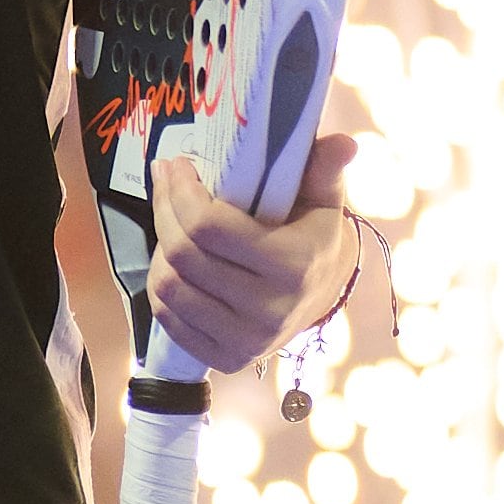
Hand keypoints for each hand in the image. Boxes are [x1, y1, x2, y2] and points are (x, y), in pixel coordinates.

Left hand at [147, 131, 358, 371]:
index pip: (211, 228)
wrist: (319, 295)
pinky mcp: (226, 360)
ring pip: (170, 287)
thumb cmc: (313, 235)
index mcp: (293, 266)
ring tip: (169, 217)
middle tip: (164, 179)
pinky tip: (171, 258)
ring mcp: (246, 342)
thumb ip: (325, 168)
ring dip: (159, 245)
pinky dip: (161, 284)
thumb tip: (344, 143)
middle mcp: (269, 311)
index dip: (183, 192)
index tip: (178, 165)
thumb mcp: (323, 199)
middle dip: (165, 209)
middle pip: (184, 254)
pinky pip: (169, 319)